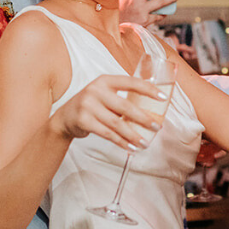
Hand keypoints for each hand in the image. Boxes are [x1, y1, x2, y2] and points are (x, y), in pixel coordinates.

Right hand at [49, 74, 167, 150]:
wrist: (64, 118)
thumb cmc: (91, 106)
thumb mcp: (104, 94)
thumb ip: (122, 98)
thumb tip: (151, 110)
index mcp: (105, 80)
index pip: (131, 82)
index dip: (148, 89)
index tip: (163, 97)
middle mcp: (95, 90)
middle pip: (125, 106)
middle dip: (144, 118)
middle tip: (157, 126)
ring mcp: (88, 105)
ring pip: (117, 123)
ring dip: (133, 135)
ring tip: (145, 143)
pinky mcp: (84, 121)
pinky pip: (107, 134)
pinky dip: (121, 142)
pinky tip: (130, 147)